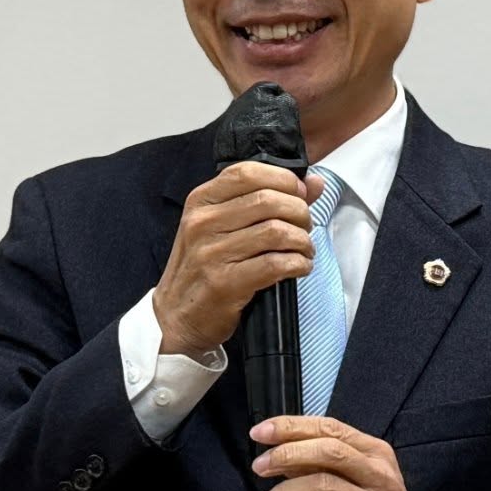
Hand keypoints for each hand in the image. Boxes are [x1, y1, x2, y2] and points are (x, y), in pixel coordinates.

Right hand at [154, 162, 324, 355]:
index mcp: (201, 202)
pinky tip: (299, 267)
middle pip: (268, 200)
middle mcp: (202, 223)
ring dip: (302, 241)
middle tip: (305, 227)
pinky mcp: (224, 283)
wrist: (176, 316)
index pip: (248, 173)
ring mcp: (211, 253)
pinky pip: (275, 264)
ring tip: (304, 250)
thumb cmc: (203, 268)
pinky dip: (298, 264)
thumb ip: (265, 199)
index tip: (300, 194)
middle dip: (300, 212)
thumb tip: (314, 182)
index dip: (284, 179)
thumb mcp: (222, 226)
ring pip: (276, 231)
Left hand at [251, 415, 424, 490]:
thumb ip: (321, 464)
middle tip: (259, 467)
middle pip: (328, 452)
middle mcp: (380, 475)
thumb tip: (278, 451)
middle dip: (286, 454)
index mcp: (376, 453)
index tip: (260, 432)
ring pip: (324, 487)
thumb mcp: (354, 482)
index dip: (291, 426)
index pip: (330, 428)